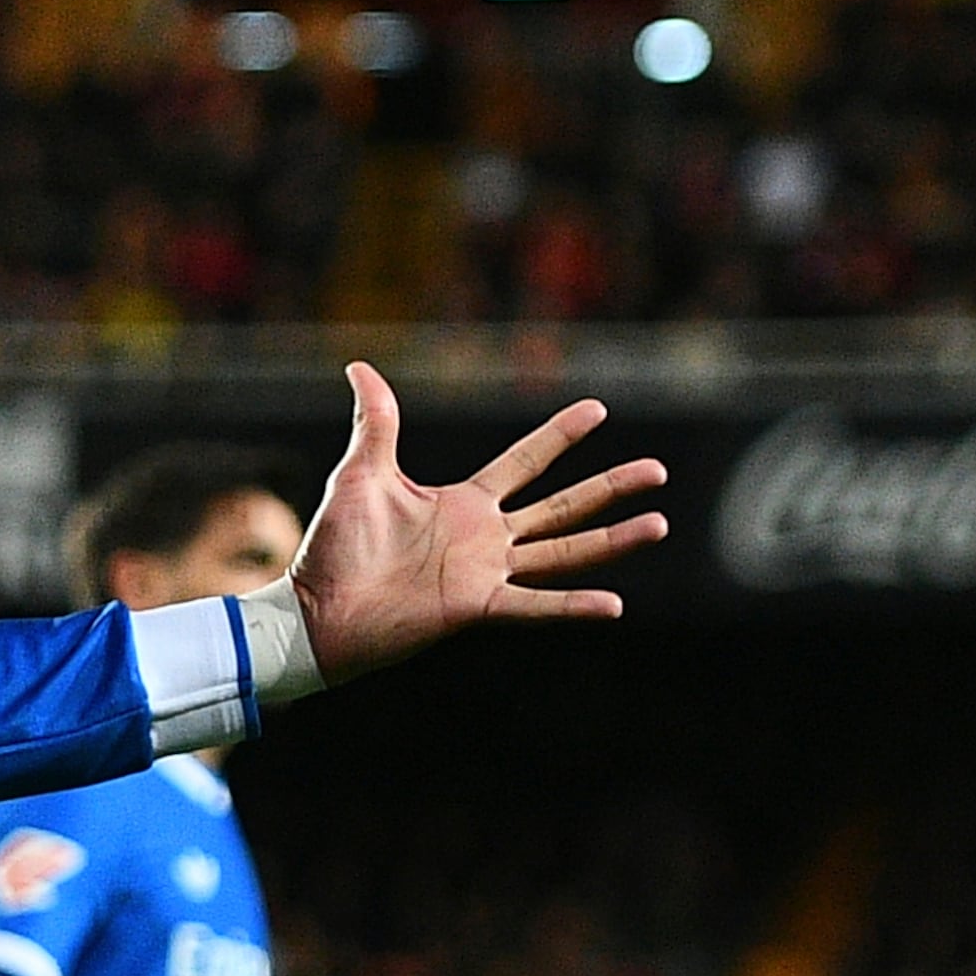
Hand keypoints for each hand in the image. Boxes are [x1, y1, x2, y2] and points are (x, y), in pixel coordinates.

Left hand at [290, 362, 668, 682]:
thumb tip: (360, 367)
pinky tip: (614, 603)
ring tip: (659, 524)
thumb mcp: (360, 474)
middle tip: (657, 470)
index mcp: (463, 503)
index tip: (598, 409)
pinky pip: (533, 606)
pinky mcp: (475, 607)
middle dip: (609, 487)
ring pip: (563, 552)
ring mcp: (485, 574)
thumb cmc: (334, 546)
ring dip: (612, 540)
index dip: (559, 436)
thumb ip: (375, 423)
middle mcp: (484, 537)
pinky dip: (571, 605)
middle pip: (562, 506)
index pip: (524, 462)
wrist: (315, 609)